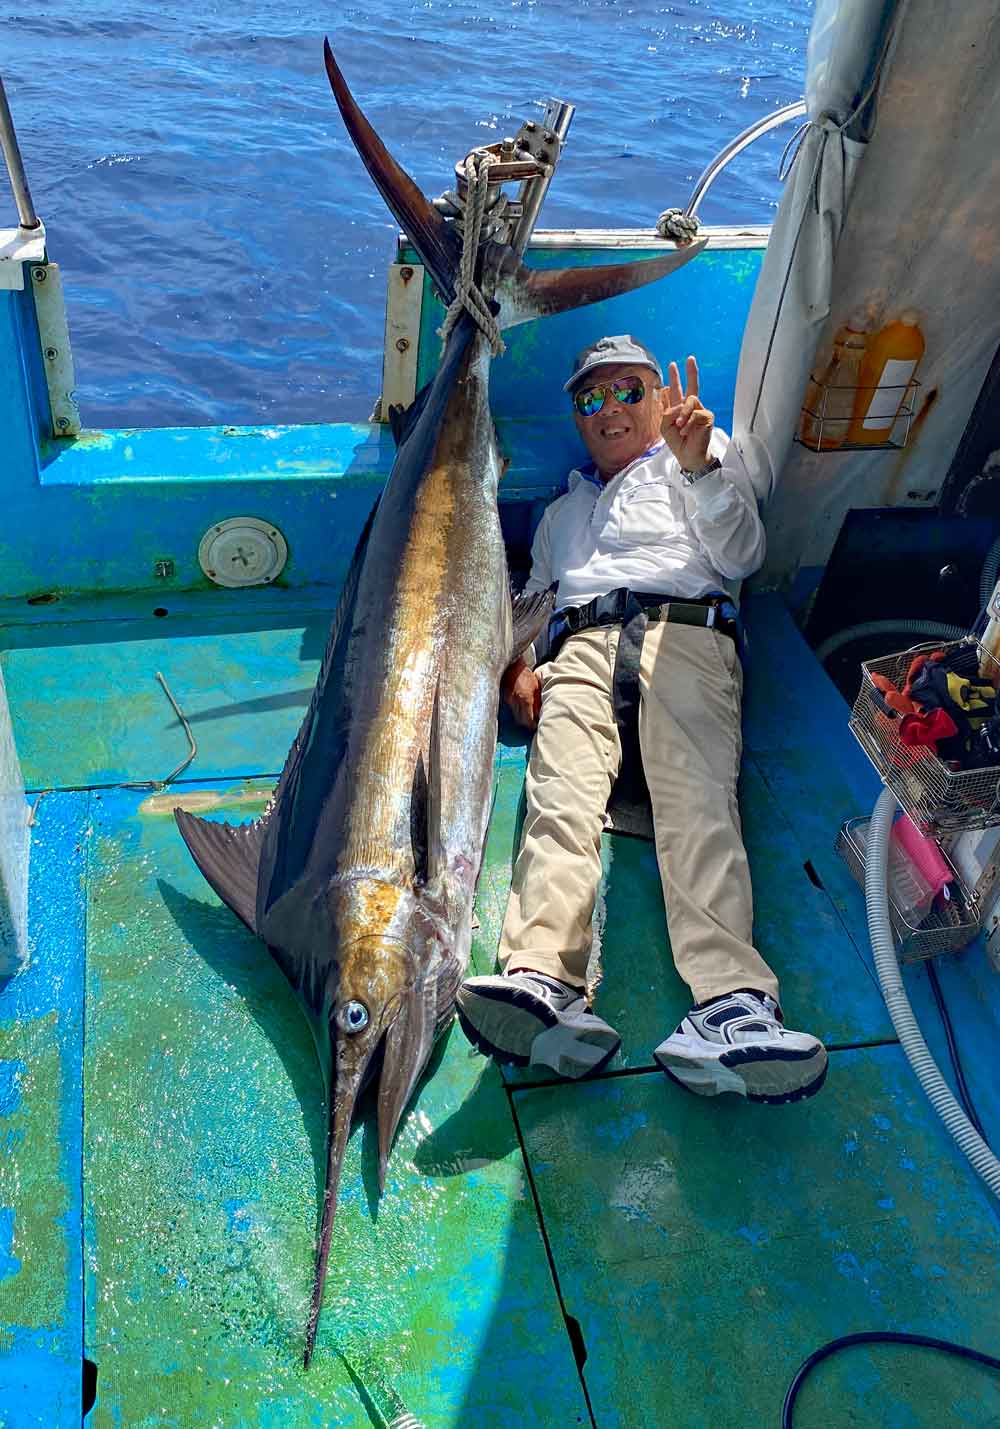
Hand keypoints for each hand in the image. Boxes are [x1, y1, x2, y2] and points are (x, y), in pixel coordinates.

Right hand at [502, 659, 541, 729]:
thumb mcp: (536, 687)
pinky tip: (522, 708)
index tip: (536, 725)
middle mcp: (516, 702)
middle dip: (527, 723)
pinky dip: (517, 711)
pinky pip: (512, 709)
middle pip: (521, 720)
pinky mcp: (505, 699)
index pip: (528, 719)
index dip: (532, 725)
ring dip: (522, 718)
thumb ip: (538, 701)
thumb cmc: (526, 676)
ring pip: (515, 716)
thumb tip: (540, 712)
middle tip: (533, 723)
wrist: (512, 666)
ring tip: (529, 716)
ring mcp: (509, 701)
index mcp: (525, 699)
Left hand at [660, 356, 713, 470]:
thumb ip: (667, 412)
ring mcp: (700, 410)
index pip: (677, 390)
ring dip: (682, 414)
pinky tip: (685, 431)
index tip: (673, 365)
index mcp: (679, 408)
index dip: (675, 378)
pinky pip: (695, 413)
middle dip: (690, 372)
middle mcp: (691, 407)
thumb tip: (679, 404)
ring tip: (679, 426)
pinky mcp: (707, 416)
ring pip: (690, 401)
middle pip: (692, 386)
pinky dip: (688, 422)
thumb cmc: (677, 442)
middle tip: (690, 358)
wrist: (688, 455)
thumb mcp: (665, 426)